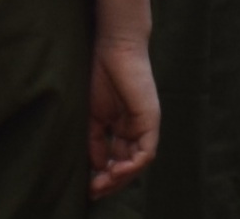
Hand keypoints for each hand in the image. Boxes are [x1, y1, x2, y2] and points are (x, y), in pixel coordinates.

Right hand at [86, 30, 159, 198]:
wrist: (114, 48)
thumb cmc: (101, 74)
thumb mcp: (94, 116)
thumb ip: (96, 141)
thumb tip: (97, 168)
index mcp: (122, 126)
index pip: (116, 159)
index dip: (103, 175)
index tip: (87, 187)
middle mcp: (136, 128)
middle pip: (128, 164)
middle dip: (111, 181)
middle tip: (93, 191)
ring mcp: (145, 124)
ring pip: (138, 162)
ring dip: (121, 178)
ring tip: (102, 184)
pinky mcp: (151, 119)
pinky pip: (147, 151)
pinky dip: (133, 165)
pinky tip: (115, 170)